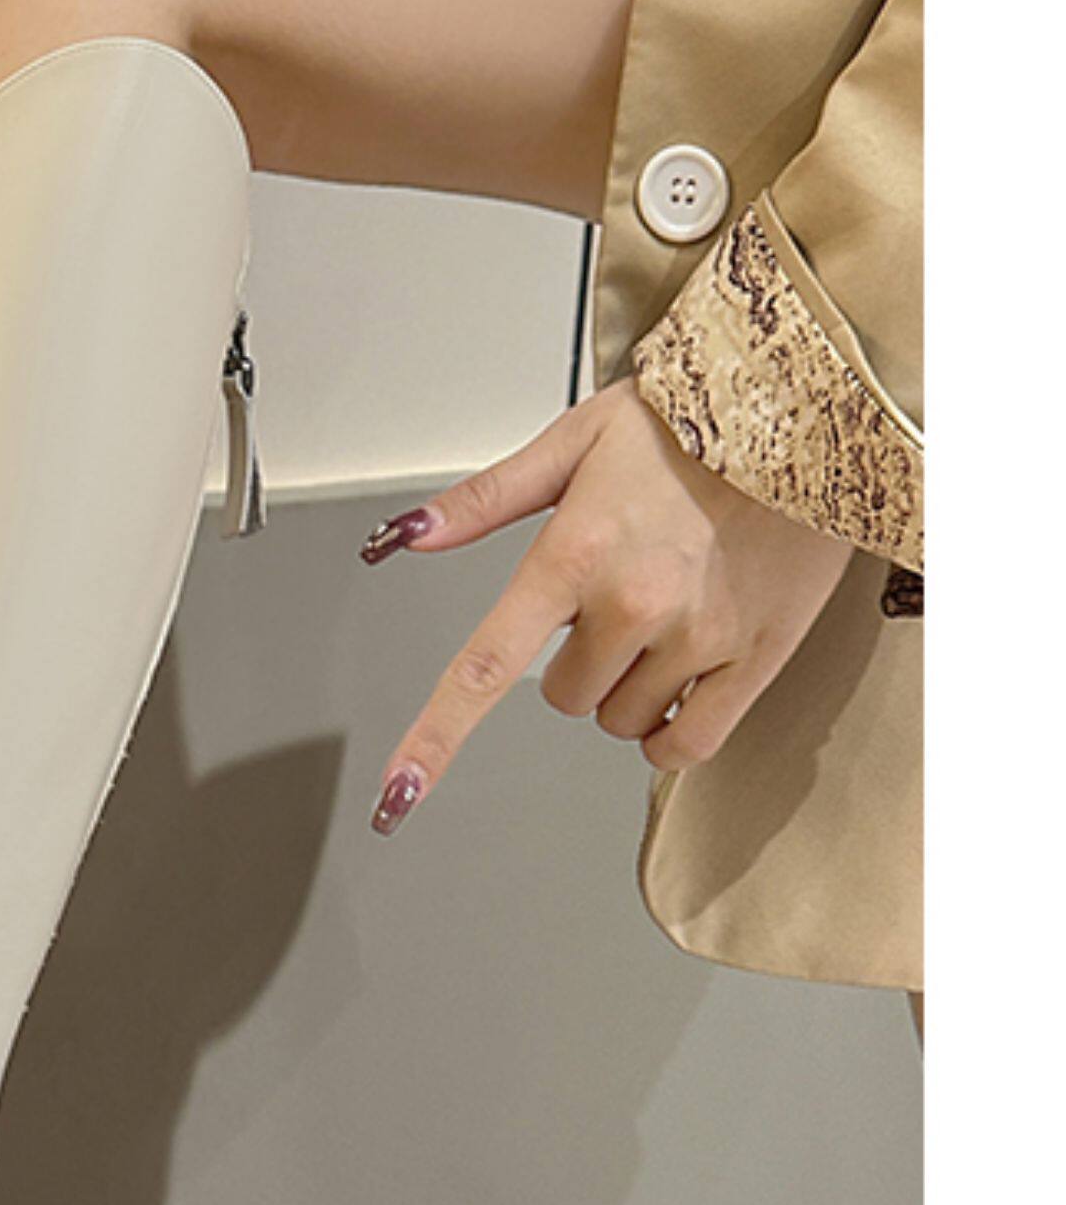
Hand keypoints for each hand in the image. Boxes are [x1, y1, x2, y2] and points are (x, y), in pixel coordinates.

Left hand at [360, 379, 852, 833]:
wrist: (805, 411)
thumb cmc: (687, 424)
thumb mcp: (573, 441)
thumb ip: (485, 500)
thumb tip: (408, 537)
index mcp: (572, 555)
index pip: (486, 667)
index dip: (435, 737)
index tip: (399, 793)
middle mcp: (631, 604)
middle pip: (565, 699)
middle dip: (579, 662)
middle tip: (615, 599)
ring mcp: (696, 637)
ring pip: (623, 721)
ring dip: (629, 688)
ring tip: (665, 614)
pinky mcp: (756, 658)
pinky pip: (688, 744)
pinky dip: (673, 731)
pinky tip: (682, 684)